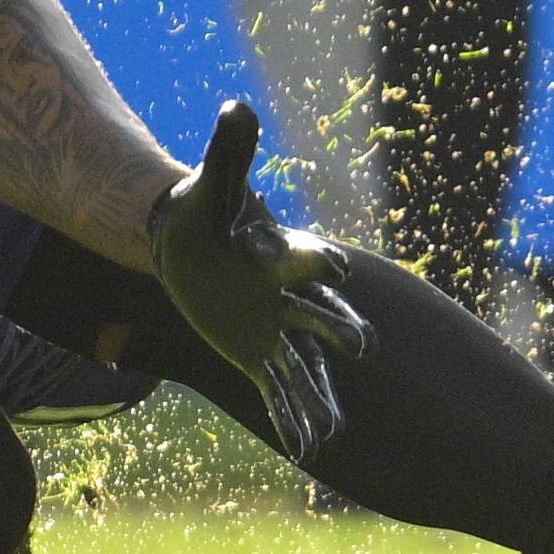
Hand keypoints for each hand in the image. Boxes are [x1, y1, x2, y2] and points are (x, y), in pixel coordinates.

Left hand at [148, 101, 371, 459]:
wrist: (193, 242)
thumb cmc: (207, 210)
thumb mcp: (213, 186)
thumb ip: (229, 152)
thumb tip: (236, 105)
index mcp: (284, 254)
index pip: (307, 259)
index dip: (314, 259)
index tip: (326, 262)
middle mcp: (291, 296)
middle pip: (324, 313)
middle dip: (340, 327)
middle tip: (360, 345)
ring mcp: (277, 328)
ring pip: (306, 364)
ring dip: (319, 394)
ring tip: (333, 428)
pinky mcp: (257, 352)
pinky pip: (278, 387)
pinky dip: (291, 416)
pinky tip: (306, 448)